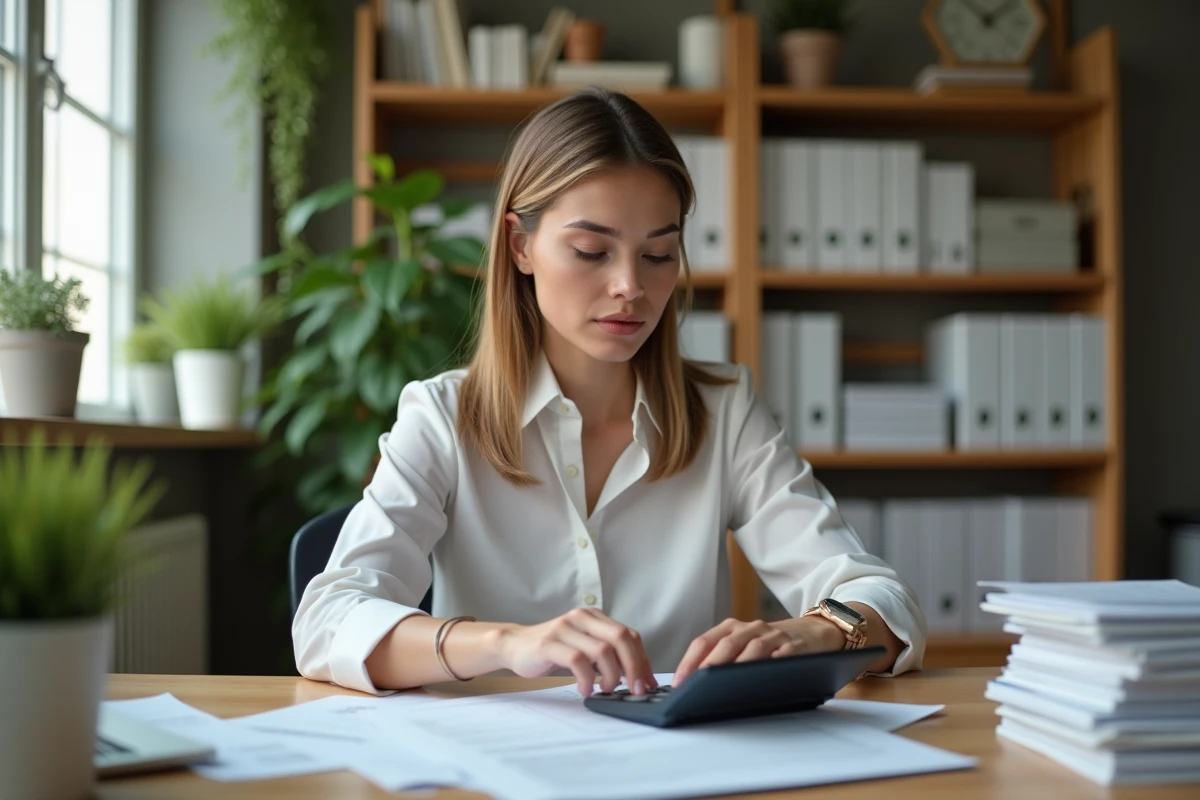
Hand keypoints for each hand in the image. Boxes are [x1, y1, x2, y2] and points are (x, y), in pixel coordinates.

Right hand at [497, 607, 655, 697]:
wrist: (514, 646)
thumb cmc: (553, 651)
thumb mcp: (584, 647)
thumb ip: (607, 655)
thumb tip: (638, 678)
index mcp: (594, 617)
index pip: (629, 635)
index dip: (643, 660)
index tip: (647, 684)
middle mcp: (582, 617)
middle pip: (621, 638)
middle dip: (634, 667)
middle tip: (636, 690)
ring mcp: (565, 628)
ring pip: (602, 650)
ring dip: (611, 676)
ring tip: (606, 690)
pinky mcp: (549, 643)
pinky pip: (578, 660)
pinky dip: (587, 679)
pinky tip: (585, 689)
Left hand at [671, 616, 844, 687]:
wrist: (813, 632)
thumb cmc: (770, 646)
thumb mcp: (744, 645)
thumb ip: (723, 659)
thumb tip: (693, 686)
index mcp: (733, 628)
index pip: (704, 641)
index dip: (689, 662)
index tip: (679, 683)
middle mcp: (751, 628)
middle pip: (726, 644)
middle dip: (709, 666)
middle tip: (696, 686)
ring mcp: (774, 636)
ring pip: (753, 648)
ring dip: (738, 667)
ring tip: (725, 685)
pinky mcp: (796, 646)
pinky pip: (785, 653)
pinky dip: (775, 662)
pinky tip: (767, 674)